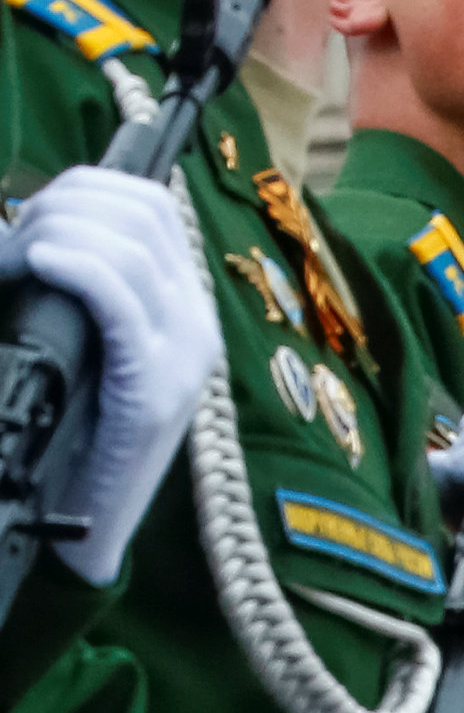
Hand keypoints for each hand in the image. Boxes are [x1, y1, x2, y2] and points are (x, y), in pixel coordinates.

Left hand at [0, 166, 217, 585]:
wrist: (90, 523)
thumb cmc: (74, 431)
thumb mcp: (88, 346)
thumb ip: (88, 291)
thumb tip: (38, 226)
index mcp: (185, 310)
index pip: (152, 206)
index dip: (86, 188)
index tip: (34, 217)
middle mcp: (197, 326)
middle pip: (141, 213)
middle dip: (64, 205)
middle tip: (15, 243)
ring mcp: (184, 357)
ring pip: (127, 247)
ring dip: (56, 234)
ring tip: (17, 260)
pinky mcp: (155, 388)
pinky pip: (119, 298)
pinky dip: (74, 267)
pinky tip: (38, 264)